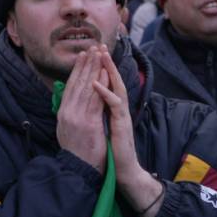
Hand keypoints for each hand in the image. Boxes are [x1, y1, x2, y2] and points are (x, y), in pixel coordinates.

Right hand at [56, 48, 107, 173]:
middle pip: (77, 83)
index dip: (77, 70)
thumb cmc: (79, 153)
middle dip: (86, 64)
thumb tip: (72, 103)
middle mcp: (67, 113)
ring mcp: (76, 117)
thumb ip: (70, 115)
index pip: (70, 87)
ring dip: (93, 69)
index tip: (83, 56)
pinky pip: (95, 99)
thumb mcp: (69, 131)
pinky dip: (100, 84)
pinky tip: (104, 73)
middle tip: (92, 47)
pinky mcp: (88, 123)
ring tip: (99, 54)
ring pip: (86, 87)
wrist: (79, 171)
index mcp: (63, 114)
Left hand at [93, 45, 163, 216]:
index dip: (101, 69)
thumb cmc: (112, 152)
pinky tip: (96, 82)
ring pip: (116, 87)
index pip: (107, 84)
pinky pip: (114, 104)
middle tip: (99, 45)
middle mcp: (120, 109)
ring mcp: (122, 115)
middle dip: (106, 63)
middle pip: (113, 80)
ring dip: (107, 70)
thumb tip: (92, 104)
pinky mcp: (122, 124)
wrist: (124, 172)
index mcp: (114, 110)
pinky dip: (104, 92)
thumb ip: (101, 114)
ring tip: (100, 55)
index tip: (93, 54)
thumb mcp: (104, 128)